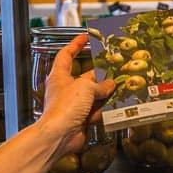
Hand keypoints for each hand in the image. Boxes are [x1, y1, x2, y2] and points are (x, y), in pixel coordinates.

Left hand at [38, 34, 115, 158]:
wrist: (60, 135)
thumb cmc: (64, 108)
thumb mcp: (86, 88)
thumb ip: (100, 84)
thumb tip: (109, 84)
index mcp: (60, 76)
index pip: (66, 55)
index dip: (75, 45)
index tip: (84, 38)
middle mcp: (65, 89)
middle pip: (85, 78)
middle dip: (99, 77)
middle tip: (112, 71)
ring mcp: (72, 105)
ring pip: (93, 96)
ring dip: (102, 96)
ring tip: (113, 92)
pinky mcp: (79, 119)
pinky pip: (95, 111)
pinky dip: (100, 112)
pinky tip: (104, 111)